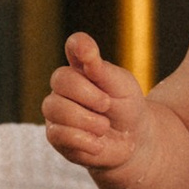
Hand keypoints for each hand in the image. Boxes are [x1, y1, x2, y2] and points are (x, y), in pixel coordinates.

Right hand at [43, 32, 147, 172]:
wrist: (133, 141)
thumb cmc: (127, 108)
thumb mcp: (121, 86)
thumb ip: (101, 69)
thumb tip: (84, 48)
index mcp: (83, 67)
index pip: (75, 47)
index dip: (78, 45)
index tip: (89, 54)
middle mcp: (64, 86)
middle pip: (60, 80)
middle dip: (88, 96)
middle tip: (107, 105)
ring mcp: (56, 111)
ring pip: (55, 108)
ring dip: (86, 120)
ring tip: (104, 127)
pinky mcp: (56, 136)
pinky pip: (58, 134)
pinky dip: (83, 140)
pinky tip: (98, 143)